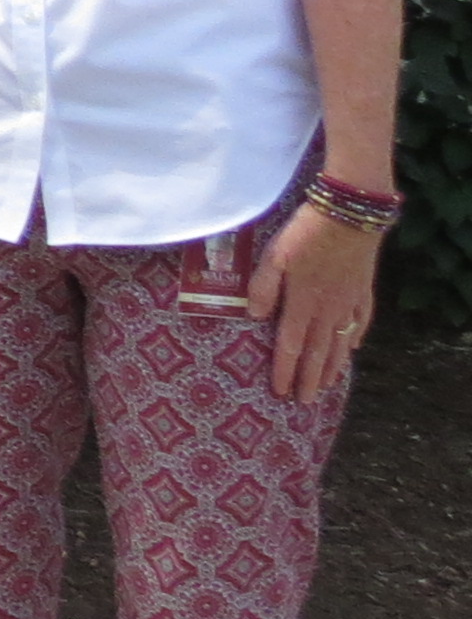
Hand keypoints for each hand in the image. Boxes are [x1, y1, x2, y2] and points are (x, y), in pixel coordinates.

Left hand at [247, 203, 380, 401]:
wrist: (349, 216)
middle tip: (306, 402)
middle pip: (318, 352)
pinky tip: (353, 349)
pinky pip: (361, 322)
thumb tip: (255, 318)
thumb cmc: (304, 234)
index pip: (290, 346)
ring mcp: (349, 302)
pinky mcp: (364, 290)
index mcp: (302, 304)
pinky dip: (355, 339)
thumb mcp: (273, 256)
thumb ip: (263, 287)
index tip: (281, 392)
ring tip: (328, 386)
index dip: (285, 370)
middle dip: (310, 379)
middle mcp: (328, 310)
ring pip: (340, 343)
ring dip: (333, 367)